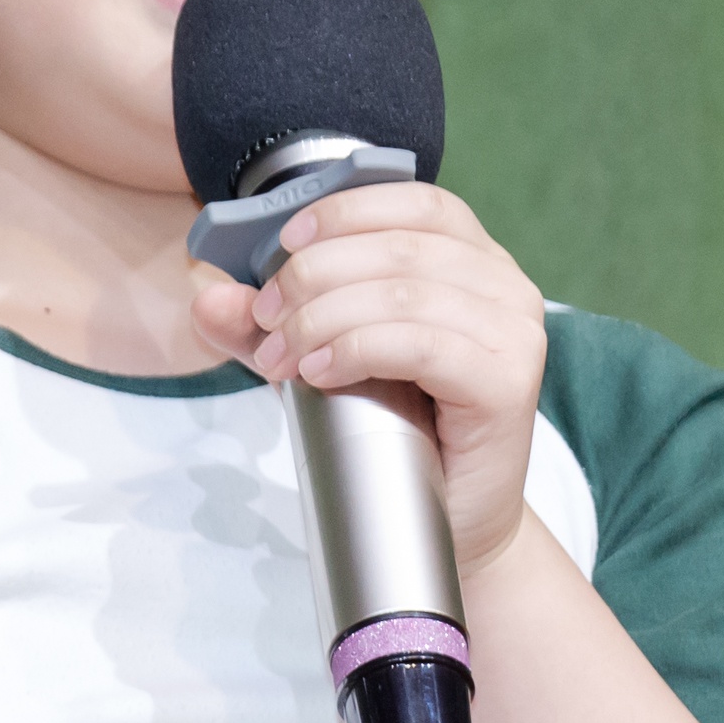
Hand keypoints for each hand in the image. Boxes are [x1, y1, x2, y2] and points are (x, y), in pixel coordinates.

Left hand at [187, 177, 553, 576]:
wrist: (453, 520)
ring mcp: (515, 331)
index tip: (281, 245)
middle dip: (312, 277)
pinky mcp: (509, 382)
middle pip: (398, 246)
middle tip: (266, 320)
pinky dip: (358, 349)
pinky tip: (320, 373)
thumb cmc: (396, 428)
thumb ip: (266, 326)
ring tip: (284, 357)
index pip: (414, 202)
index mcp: (471, 259)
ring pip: (403, 293)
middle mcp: (504, 284)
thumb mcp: (315, 359)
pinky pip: (422, 343)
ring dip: (323, 318)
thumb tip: (208, 297)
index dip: (342, 211)